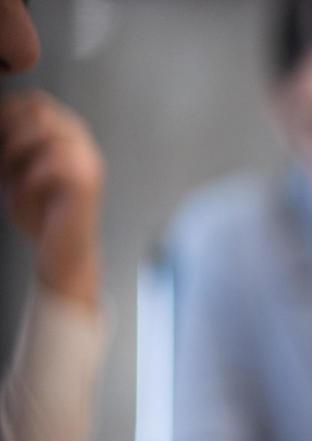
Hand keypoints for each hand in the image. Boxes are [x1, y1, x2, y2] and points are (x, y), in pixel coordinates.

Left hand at [0, 92, 103, 307]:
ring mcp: (89, 162)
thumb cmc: (39, 214)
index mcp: (69, 138)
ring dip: (18, 152)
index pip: (36, 102)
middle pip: (41, 110)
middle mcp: (84, 145)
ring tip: (12, 177)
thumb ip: (9, 143)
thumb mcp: (15, 170)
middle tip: (2, 160)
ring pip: (46, 131)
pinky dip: (31, 177)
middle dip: (11, 131)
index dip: (7, 112)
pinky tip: (30, 193)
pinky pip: (52, 163)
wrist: (61, 254)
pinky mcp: (87, 183)